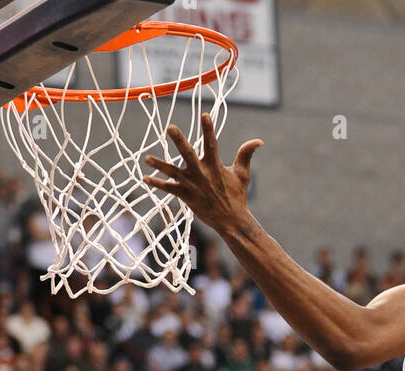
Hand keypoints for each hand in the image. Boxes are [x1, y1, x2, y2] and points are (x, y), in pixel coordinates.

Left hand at [144, 117, 262, 233]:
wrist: (231, 221)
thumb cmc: (237, 197)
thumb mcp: (242, 174)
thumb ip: (246, 155)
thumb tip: (259, 141)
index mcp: (215, 165)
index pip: (212, 143)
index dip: (208, 129)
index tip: (205, 115)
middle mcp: (201, 173)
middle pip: (188, 154)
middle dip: (179, 140)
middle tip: (170, 127)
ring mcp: (192, 185)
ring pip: (173, 172)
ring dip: (160, 165)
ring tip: (147, 158)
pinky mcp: (186, 196)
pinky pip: (168, 189)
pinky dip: (156, 184)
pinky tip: (145, 178)